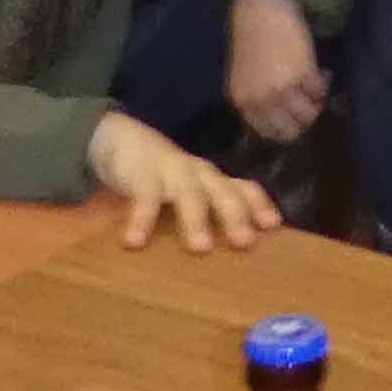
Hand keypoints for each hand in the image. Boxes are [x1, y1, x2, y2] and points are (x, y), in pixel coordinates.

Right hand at [86, 108, 279, 250]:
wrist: (119, 138)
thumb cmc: (161, 176)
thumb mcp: (187, 192)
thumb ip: (205, 214)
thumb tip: (227, 252)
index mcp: (212, 180)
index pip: (242, 188)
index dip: (258, 204)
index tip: (273, 226)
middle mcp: (198, 174)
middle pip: (222, 191)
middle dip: (235, 215)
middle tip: (245, 243)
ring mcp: (171, 171)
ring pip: (189, 193)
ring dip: (195, 219)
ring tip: (200, 247)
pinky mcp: (141, 173)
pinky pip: (144, 197)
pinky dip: (141, 218)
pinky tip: (133, 241)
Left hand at [226, 0, 329, 143]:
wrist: (262, 10)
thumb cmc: (251, 38)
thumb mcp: (245, 75)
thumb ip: (257, 98)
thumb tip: (280, 114)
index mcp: (243, 102)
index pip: (268, 133)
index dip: (286, 128)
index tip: (295, 117)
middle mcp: (262, 101)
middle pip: (290, 130)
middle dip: (303, 120)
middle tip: (310, 105)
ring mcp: (283, 90)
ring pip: (308, 114)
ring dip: (316, 102)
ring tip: (317, 85)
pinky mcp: (302, 76)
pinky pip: (320, 91)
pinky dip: (324, 83)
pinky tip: (322, 72)